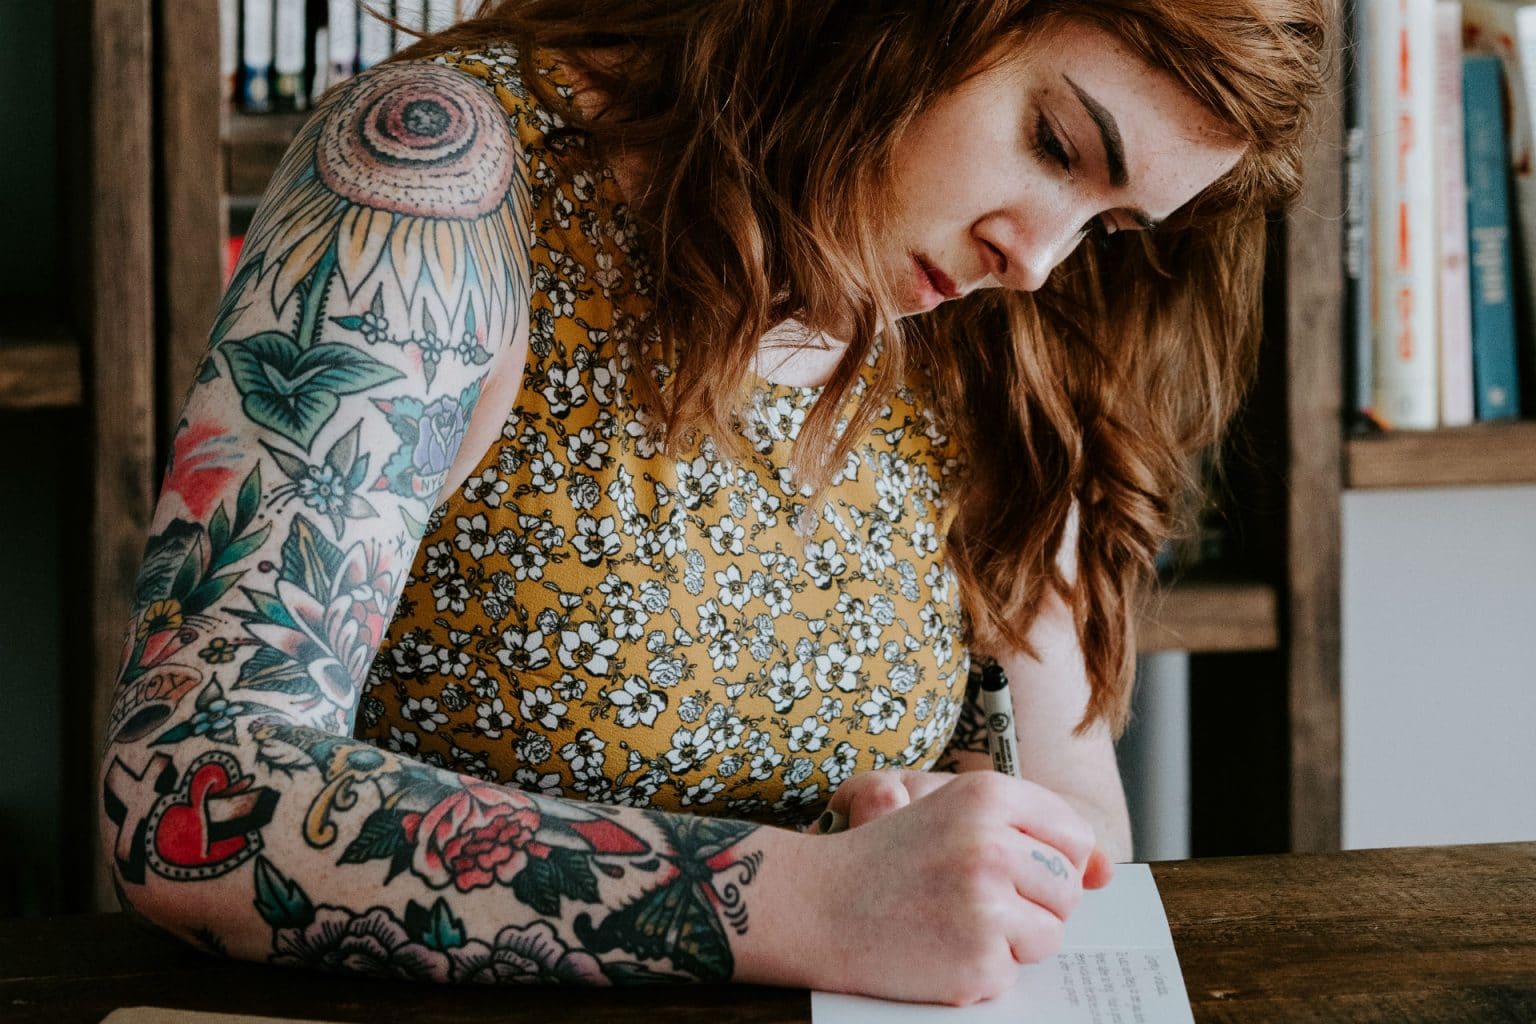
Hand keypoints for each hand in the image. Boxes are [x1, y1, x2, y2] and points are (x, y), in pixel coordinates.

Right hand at [800, 771, 1110, 1005]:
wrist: (816, 905)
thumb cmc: (887, 858)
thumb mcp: (956, 817)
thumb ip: (1035, 833)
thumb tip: (1105, 873)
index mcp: (988, 795)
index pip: (1073, 836)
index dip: (1050, 860)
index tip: (1011, 868)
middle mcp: (993, 843)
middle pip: (1067, 889)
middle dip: (1031, 902)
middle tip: (969, 897)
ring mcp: (986, 903)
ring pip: (1049, 934)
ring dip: (1011, 940)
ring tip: (953, 922)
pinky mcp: (978, 957)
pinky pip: (1013, 972)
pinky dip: (980, 969)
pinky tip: (938, 946)